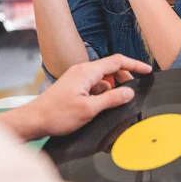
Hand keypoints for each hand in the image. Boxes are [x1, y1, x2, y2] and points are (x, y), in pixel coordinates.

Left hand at [21, 54, 151, 137]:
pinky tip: (99, 104)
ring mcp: (77, 77)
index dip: (135, 65)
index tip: (147, 70)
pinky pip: (94, 83)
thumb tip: (129, 92)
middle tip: (133, 89)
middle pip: (111, 67)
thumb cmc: (56, 115)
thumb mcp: (89, 109)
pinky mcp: (74, 84)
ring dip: (112, 86)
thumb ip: (112, 99)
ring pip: (103, 77)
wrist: (33, 120)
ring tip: (114, 101)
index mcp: (87, 72)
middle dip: (125, 77)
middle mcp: (82, 70)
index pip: (117, 61)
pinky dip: (102, 91)